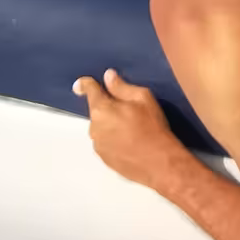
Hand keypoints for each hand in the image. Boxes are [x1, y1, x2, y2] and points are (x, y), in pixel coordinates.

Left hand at [73, 69, 179, 187]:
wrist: (160, 164)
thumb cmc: (152, 128)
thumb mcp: (143, 98)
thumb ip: (121, 86)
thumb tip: (108, 76)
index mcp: (101, 109)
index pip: (89, 90)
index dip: (85, 84)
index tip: (79, 85)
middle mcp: (94, 128)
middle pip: (97, 111)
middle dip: (107, 108)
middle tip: (128, 111)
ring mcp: (98, 145)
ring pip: (100, 128)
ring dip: (109, 125)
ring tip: (131, 130)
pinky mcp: (104, 160)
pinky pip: (105, 142)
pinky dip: (113, 139)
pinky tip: (129, 142)